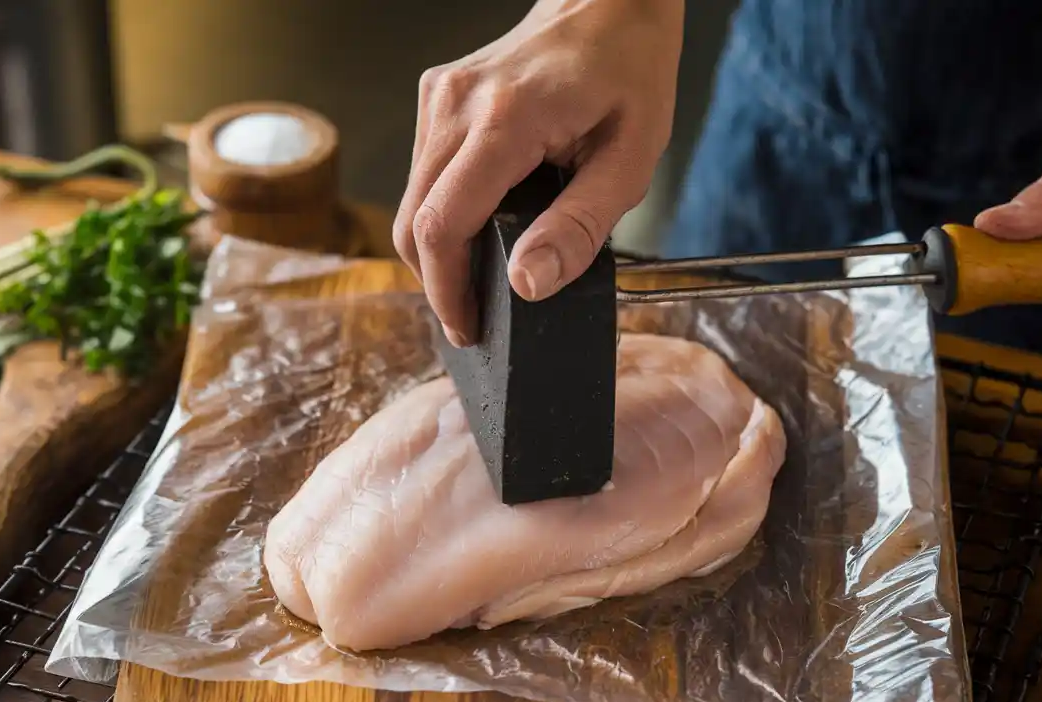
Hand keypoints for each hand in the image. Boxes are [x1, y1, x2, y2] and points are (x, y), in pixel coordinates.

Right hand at [392, 0, 683, 345]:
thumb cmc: (628, 73)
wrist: (608, 0)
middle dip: (438, 282)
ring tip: (479, 281)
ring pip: (412, 199)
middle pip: (413, 221)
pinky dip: (442, 212)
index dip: (446, 291)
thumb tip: (527, 284)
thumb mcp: (630, 160)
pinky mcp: (436, 95)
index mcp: (504, 120)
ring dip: (438, 249)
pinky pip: (424, 173)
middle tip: (474, 319)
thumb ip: (580, 227)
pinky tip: (481, 230)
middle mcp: (455, 104)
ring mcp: (439, 96)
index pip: (441, 226)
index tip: (467, 328)